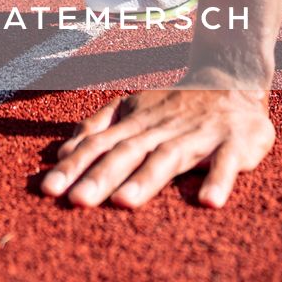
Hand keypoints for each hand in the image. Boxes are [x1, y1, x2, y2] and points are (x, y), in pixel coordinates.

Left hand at [39, 83, 274, 209]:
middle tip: (77, 201)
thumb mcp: (133, 108)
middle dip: (101, 177)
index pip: (99, 145)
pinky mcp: (234, 143)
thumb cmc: (175, 104)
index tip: (48, 190)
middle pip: (127, 153)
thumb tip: (62, 152)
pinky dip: (219, 180)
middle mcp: (162, 129)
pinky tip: (208, 202)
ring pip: (168, 157)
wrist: (234, 79)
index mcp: (137, 124)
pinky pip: (226, 162)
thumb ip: (99, 127)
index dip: (73, 166)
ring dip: (146, 179)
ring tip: (124, 202)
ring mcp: (198, 135)